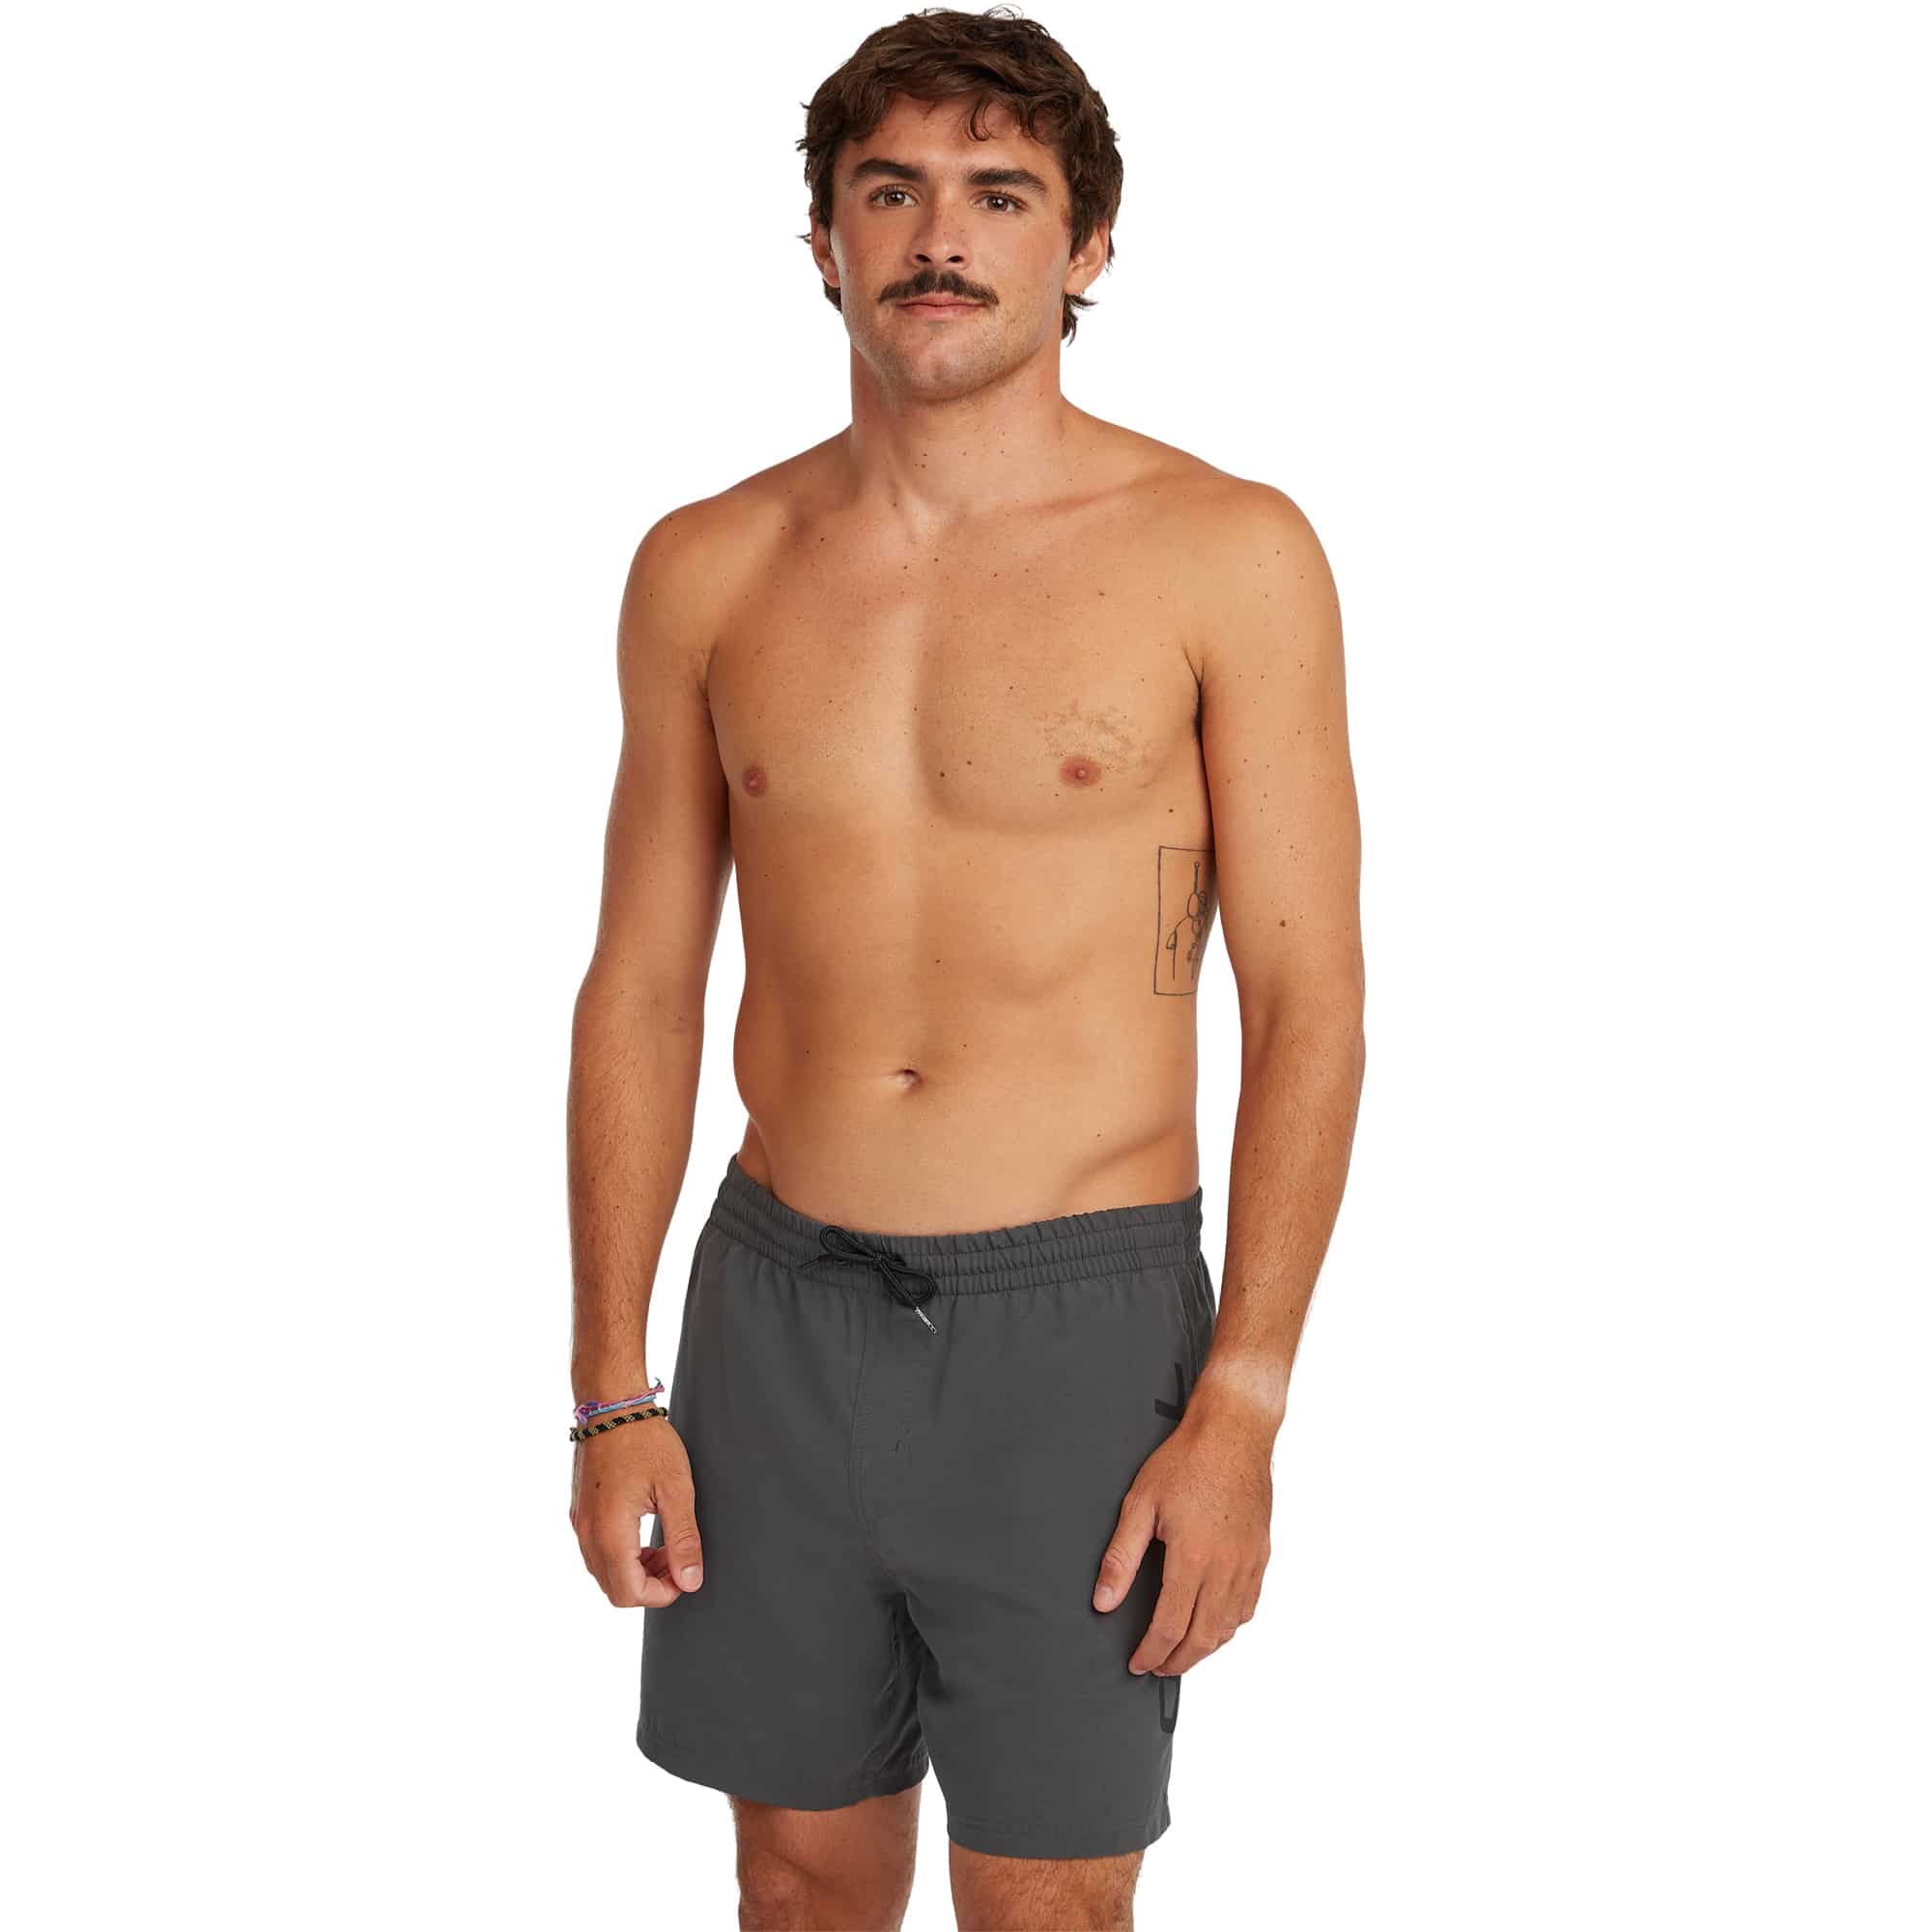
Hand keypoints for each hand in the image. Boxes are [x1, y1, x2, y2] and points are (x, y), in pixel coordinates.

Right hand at [569, 1414, 704, 1608]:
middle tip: (676, 1560)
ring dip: (635, 1571)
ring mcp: (579, 1522)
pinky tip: (644, 1532)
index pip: (629, 1593)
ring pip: (603, 1572)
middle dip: (649, 1585)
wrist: (611, 1403)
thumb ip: (683, 1539)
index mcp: (610, 1531)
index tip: (685, 1574)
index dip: (662, 1594)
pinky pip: (596, 1551)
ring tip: (664, 1545)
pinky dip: (621, 1554)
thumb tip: (690, 1581)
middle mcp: (587, 1533)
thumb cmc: (644, 1439)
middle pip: (614, 1590)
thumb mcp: (675, 1488)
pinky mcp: (579, 1511)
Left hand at [1090, 1390, 1272, 1676]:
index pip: (1170, 1627)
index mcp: (1193, 1558)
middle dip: (1176, 1661)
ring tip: (1180, 1652)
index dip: (1150, 1653)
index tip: (1137, 1663)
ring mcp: (1248, 1564)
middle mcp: (1226, 1569)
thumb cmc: (1186, 1462)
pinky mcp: (1261, 1556)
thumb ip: (1121, 1557)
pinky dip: (1229, 1626)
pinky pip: (1248, 1607)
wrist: (1234, 1434)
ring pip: (1228, 1628)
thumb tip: (1103, 1600)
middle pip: (1202, 1638)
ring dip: (1203, 1648)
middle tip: (1155, 1667)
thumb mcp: (1140, 1504)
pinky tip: (1214, 1624)